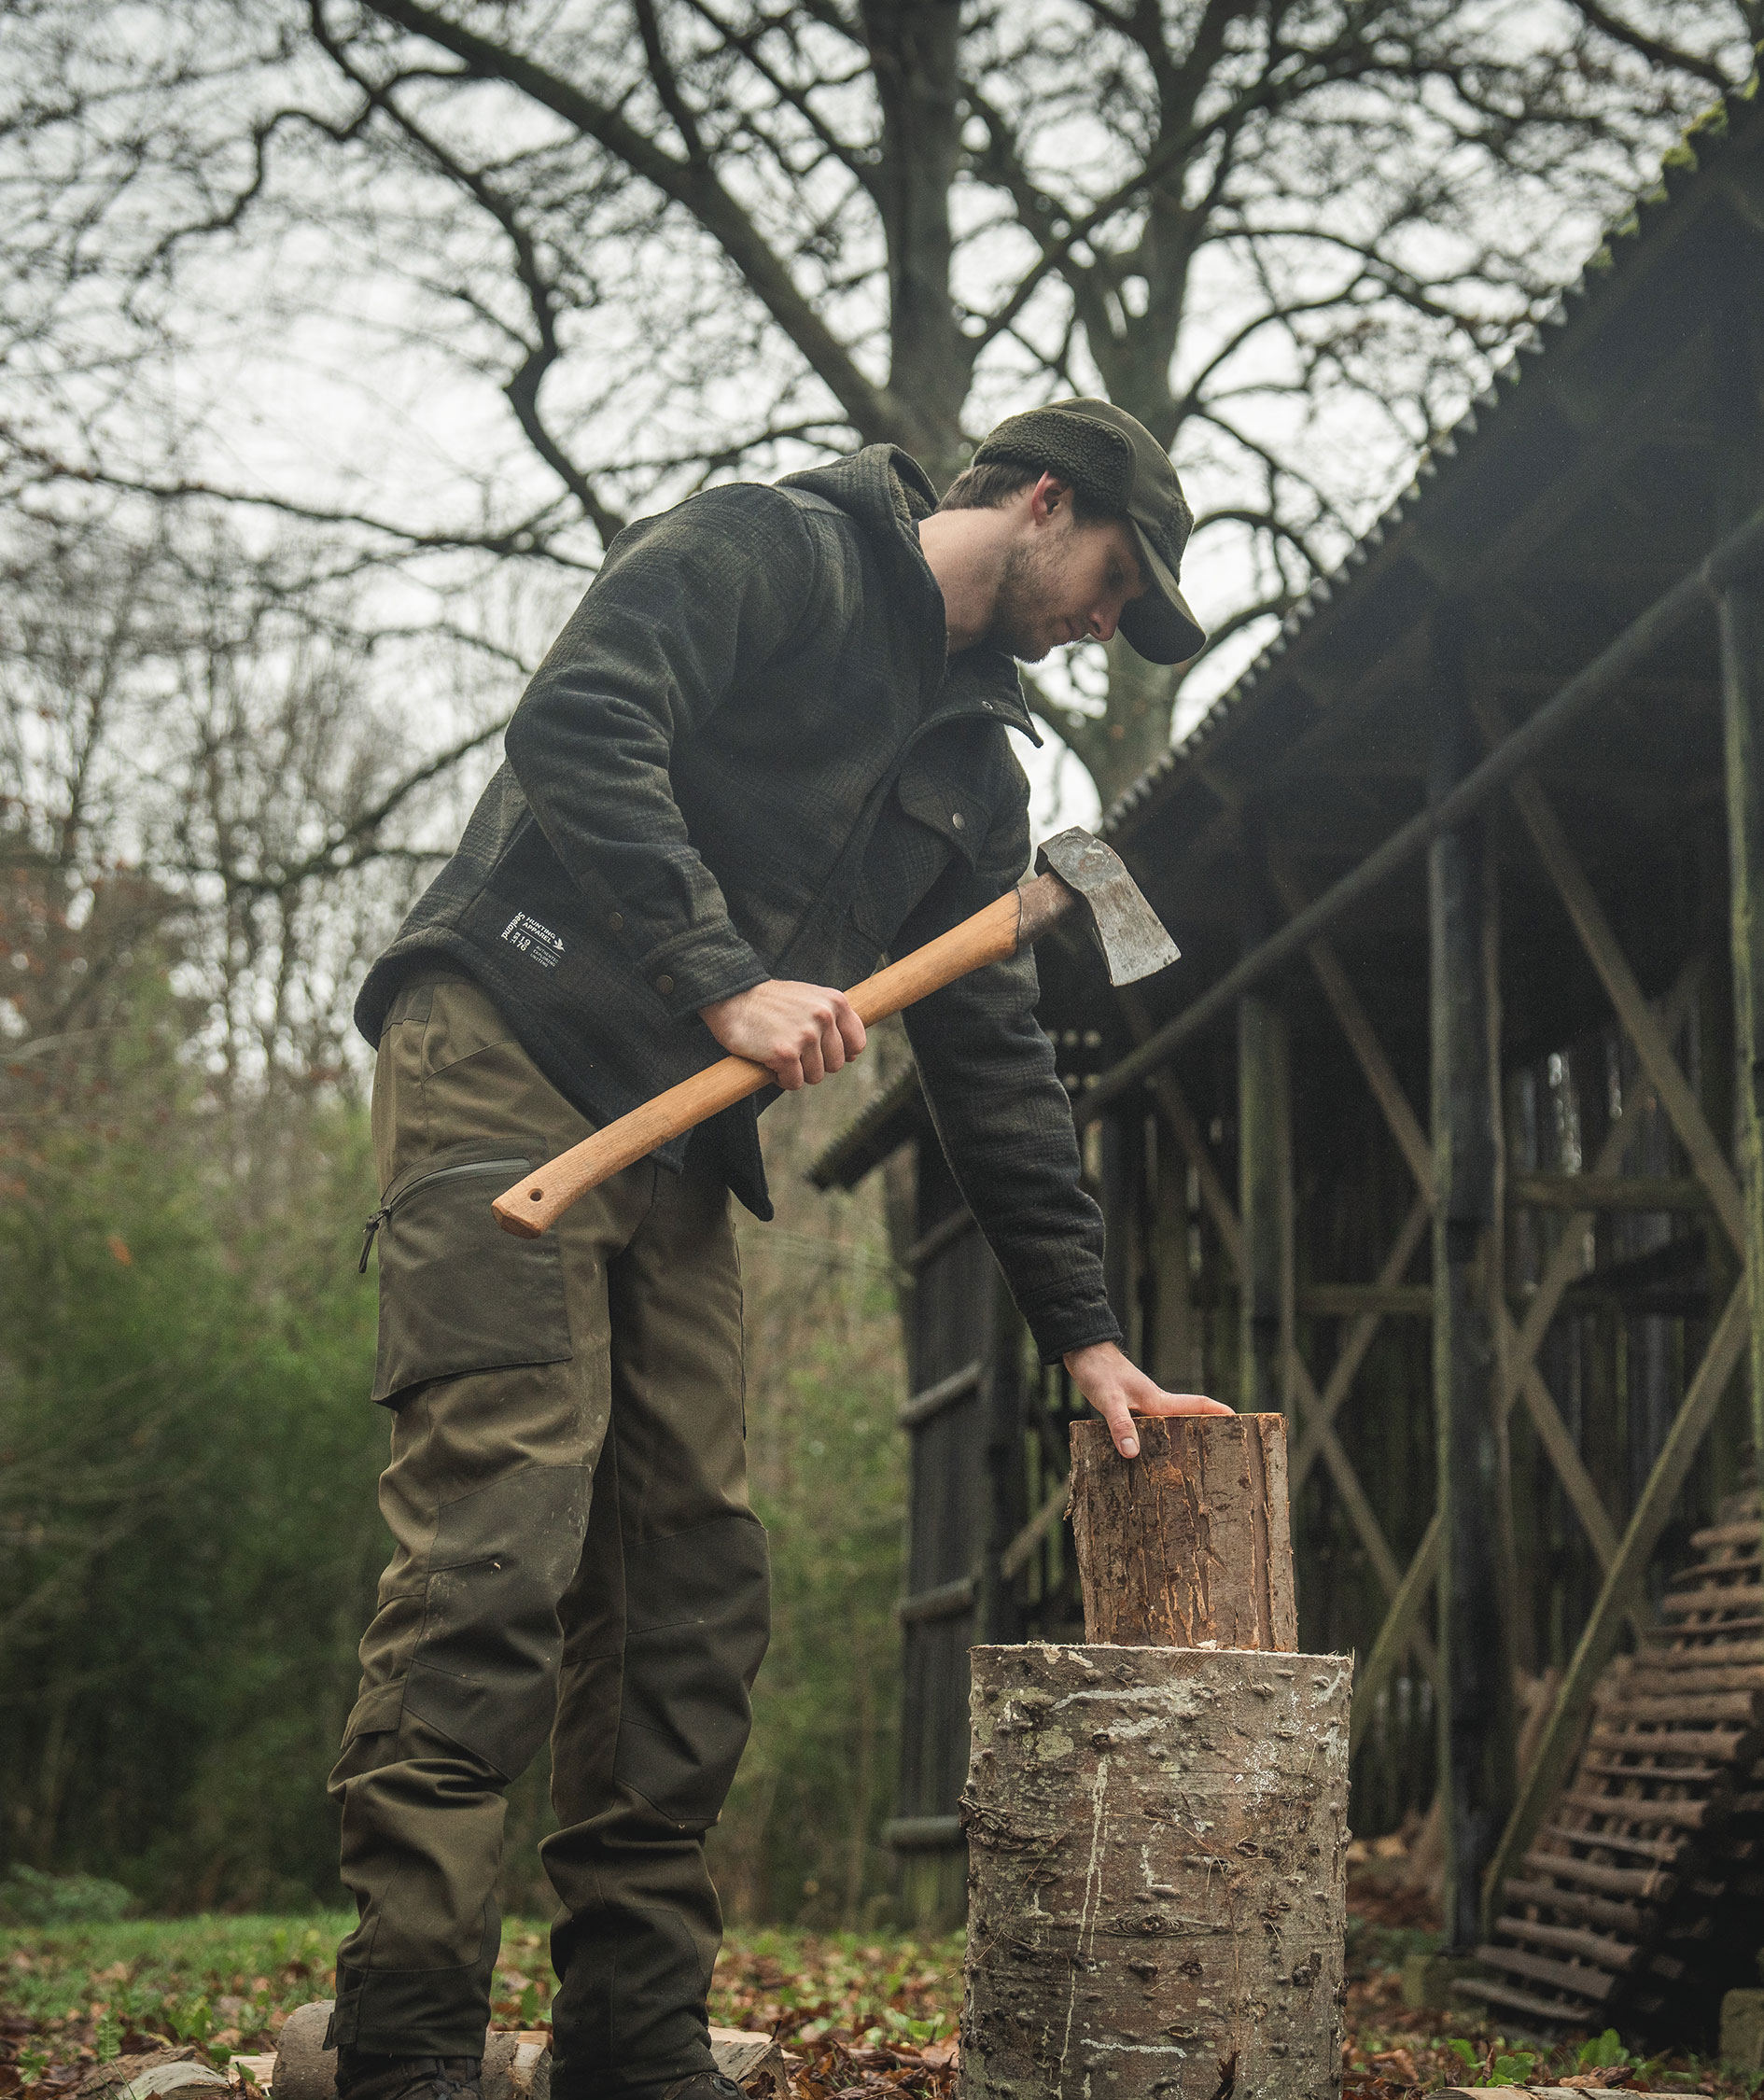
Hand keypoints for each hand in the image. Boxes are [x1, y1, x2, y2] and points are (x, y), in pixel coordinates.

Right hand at [700, 979, 865, 1089]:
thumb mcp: (810, 1000)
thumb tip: (854, 1055)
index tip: (819, 1049)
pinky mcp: (785, 1053)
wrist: (730, 996)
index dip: (839, 1052)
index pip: (857, 1043)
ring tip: (779, 1051)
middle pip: (835, 1064)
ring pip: (815, 1076)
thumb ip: (835, 1022)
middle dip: (814, 1063)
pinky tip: (769, 1061)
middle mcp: (824, 1016)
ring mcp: (806, 1035)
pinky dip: (781, 1078)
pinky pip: (794, 1083)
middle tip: (792, 1047)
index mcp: (835, 1002)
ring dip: (796, 1071)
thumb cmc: (771, 1002)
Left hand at [1063, 1339, 1232, 1458]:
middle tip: (1219, 1451)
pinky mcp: (1127, 1407)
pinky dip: (1150, 1439)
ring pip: (1165, 1424)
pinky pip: (1145, 1427)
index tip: (1239, 1420)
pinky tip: (1144, 1454)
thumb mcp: (1109, 1399)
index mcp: (1157, 1400)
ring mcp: (1140, 1404)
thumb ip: (1121, 1424)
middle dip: (1203, 1431)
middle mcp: (1153, 1402)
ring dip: (1176, 1438)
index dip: (1217, 1411)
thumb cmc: (1097, 1371)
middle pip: (1185, 1418)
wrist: (1081, 1351)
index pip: (1195, 1405)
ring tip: (1185, 1461)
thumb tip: (1133, 1454)